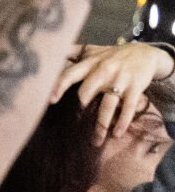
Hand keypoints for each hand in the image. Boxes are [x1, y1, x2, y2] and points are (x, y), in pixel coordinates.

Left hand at [53, 43, 171, 144]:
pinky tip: (117, 134)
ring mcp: (120, 79)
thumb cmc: (112, 55)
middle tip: (74, 126)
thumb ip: (71, 52)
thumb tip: (45, 51)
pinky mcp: (135, 87)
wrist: (146, 52)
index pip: (70, 74)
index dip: (59, 86)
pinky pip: (129, 108)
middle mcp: (103, 71)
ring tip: (95, 141)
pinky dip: (122, 122)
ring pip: (107, 105)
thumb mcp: (92, 51)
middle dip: (80, 110)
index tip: (50, 100)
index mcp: (89, 64)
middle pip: (86, 93)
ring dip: (101, 125)